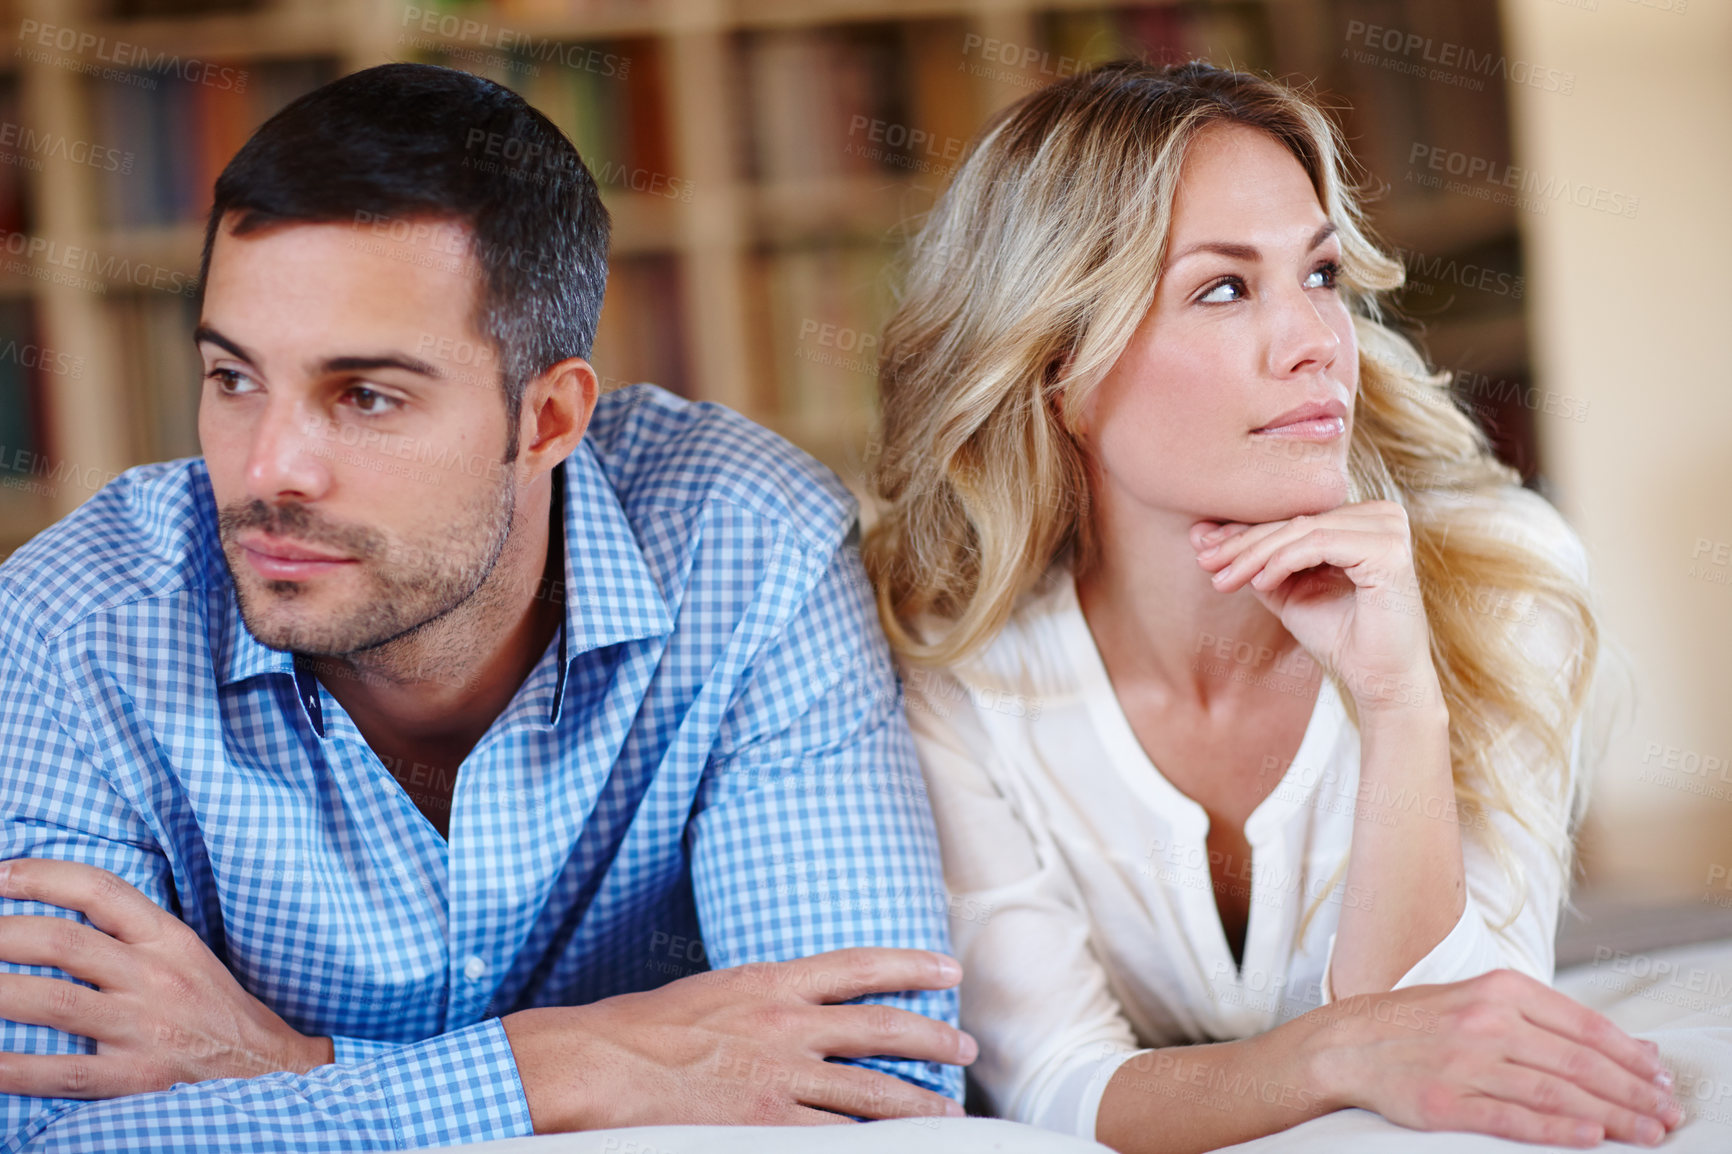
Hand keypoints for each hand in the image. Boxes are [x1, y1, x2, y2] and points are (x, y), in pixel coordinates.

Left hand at [0, 859, 331, 1096]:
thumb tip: (61, 914)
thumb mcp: (185, 954)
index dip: (42, 876)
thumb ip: (132, 934)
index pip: (99, 890)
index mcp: (167, 939)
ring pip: (51, 1000)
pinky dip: (12, 1067)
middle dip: (1, 933)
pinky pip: (61, 1071)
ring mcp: (142, 1027)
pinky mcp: (134, 1077)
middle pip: (62, 941)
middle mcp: (153, 976)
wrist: (268, 1066)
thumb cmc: (214, 1008)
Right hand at [502, 947, 974, 1130]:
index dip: (912, 966)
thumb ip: (761, 1000)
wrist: (597, 1064)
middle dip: (933, 1040)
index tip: (948, 968)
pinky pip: (838, 1137)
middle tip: (963, 1047)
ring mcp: (782, 1080)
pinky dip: (872, 1142)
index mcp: (771, 982)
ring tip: (948, 1112)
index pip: (861, 966)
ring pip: (875, 1093)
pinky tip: (895, 1147)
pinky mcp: (768, 1126)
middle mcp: (787, 1025)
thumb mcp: (712, 993)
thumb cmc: (639, 1031)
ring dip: (919, 1103)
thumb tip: (798, 1012)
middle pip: (885, 1029)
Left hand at [1191, 501, 1436, 716]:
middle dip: (1242, 542)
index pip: (1294, 516)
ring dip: (1255, 554)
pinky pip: (1320, 543)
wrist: (1380, 681)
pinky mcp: (1389, 549)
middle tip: (1204, 560)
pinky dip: (1283, 561)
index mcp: (1362, 518)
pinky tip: (1259, 583)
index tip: (1202, 547)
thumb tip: (1199, 534)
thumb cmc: (1340, 638)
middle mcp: (1381, 515)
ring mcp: (1389, 529)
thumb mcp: (1287, 591)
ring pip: (1303, 529)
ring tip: (1224, 578)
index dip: (1244, 531)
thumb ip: (1255, 561)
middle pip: (1296, 520)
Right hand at [1306, 969, 1682, 1146]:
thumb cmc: (1421, 1024)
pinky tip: (1590, 1138)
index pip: (1583, 1024)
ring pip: (1555, 1092)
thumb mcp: (1481, 1000)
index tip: (1661, 1078)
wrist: (1347, 1043)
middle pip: (1578, 1061)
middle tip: (1667, 1114)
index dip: (1629, 1055)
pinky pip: (1511, 1118)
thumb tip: (1628, 1046)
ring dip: (1610, 1116)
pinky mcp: (1444, 1102)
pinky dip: (1556, 1130)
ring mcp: (1465, 1063)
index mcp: (1499, 990)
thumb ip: (1549, 1020)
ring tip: (1646, 1133)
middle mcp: (1486, 1022)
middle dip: (1632, 1092)